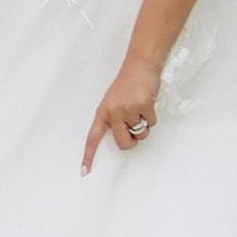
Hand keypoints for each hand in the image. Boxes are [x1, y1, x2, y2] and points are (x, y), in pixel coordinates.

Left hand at [82, 57, 162, 171]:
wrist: (140, 65)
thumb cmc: (128, 82)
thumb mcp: (113, 101)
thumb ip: (114, 119)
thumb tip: (123, 136)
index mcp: (103, 112)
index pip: (92, 138)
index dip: (89, 155)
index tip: (85, 171)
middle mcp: (113, 112)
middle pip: (123, 143)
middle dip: (132, 141)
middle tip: (134, 130)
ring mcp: (128, 109)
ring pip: (140, 133)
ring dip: (143, 125)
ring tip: (140, 107)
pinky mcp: (143, 106)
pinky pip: (151, 123)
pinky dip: (151, 116)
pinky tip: (147, 102)